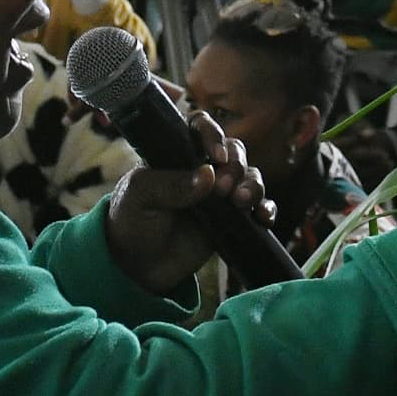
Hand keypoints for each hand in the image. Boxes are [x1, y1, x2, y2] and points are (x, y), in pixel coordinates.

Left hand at [101, 89, 265, 295]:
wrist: (138, 267)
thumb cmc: (131, 222)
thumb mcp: (139, 198)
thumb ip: (169, 185)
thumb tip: (207, 175)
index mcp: (176, 154)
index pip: (200, 128)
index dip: (212, 135)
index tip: (216, 156)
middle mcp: (201, 169)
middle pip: (233, 151)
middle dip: (235, 165)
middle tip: (224, 190)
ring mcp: (219, 194)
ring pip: (249, 176)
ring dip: (252, 185)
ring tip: (241, 203)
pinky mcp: (231, 219)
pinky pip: (257, 207)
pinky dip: (265, 208)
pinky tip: (263, 218)